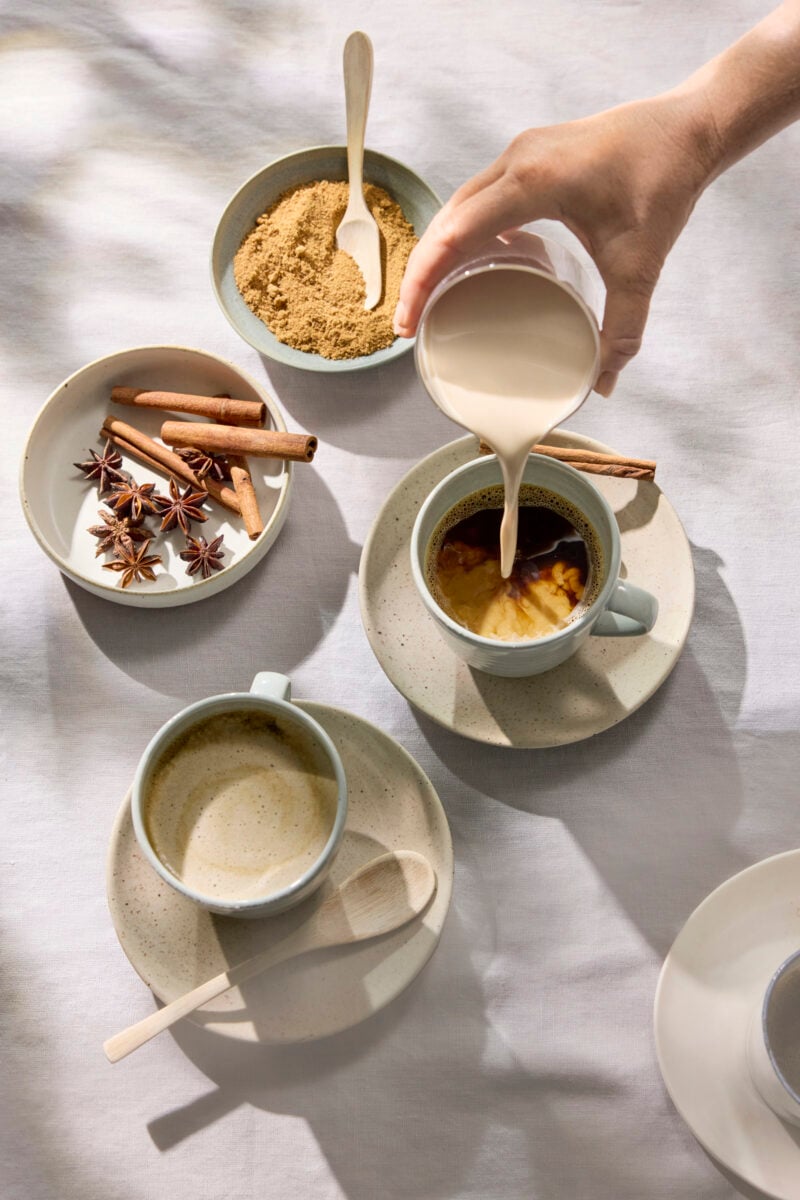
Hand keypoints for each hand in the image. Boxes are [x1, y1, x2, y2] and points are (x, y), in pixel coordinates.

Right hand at [395, 93, 716, 395]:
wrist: (689, 126)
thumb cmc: (664, 180)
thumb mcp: (642, 264)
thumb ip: (624, 328)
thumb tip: (603, 383)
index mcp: (534, 181)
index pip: (455, 235)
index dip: (423, 282)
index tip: (410, 323)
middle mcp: (517, 159)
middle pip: (445, 222)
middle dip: (420, 275)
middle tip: (410, 324)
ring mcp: (520, 152)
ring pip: (457, 208)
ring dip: (438, 253)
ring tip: (429, 300)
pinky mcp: (529, 154)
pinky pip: (479, 198)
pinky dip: (463, 233)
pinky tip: (470, 265)